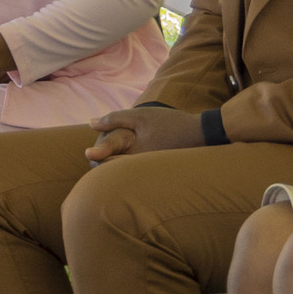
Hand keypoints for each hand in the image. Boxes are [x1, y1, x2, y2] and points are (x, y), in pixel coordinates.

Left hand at [84, 102, 212, 165]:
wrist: (202, 134)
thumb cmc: (170, 124)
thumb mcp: (140, 116)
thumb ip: (113, 119)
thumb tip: (90, 124)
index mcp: (133, 160)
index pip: (103, 167)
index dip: (95, 157)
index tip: (91, 150)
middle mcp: (141, 173)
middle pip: (111, 175)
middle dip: (103, 164)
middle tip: (100, 152)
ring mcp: (149, 177)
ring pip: (123, 176)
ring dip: (116, 167)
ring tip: (115, 154)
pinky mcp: (156, 178)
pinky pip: (135, 177)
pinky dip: (129, 169)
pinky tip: (132, 157)